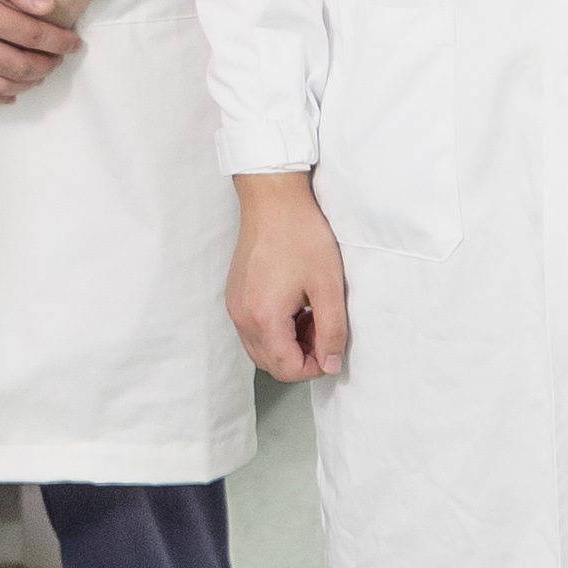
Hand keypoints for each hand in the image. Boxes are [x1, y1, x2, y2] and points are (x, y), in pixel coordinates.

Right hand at [227, 172, 347, 381]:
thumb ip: (332, 331)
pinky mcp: (235, 294)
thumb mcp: (328, 286)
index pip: (286, 369)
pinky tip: (295, 305)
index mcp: (263, 318)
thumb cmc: (300, 235)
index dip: (315, 367)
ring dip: (288, 344)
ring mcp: (235, 305)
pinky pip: (253, 328)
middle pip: (270, 363)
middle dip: (301, 357)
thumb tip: (330, 364)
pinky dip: (275, 328)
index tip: (332, 346)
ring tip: (311, 315)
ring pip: (261, 347)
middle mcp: (242, 316)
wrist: (272, 199)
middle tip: (323, 331)